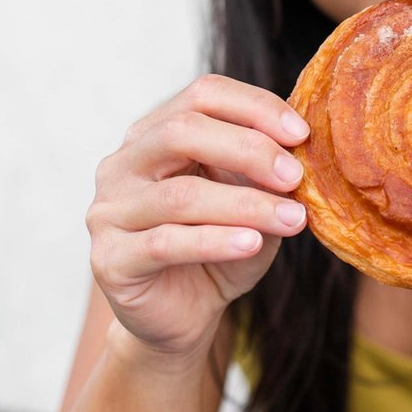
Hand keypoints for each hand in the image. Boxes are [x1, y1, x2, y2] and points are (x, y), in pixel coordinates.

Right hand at [87, 75, 309, 359]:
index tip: (302, 134)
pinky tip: (253, 243)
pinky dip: (216, 240)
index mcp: (156, 134)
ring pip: (181, 195)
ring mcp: (110, 211)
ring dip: (245, 204)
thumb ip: (264, 173)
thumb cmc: (221, 248)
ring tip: (293, 219)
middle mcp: (123, 164)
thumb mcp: (250, 201)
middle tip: (296, 177)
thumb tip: (300, 150)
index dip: (254, 107)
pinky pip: (166, 243)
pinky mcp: (110, 259)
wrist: (185, 316)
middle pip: (182, 132)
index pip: (202, 95)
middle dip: (249, 149)